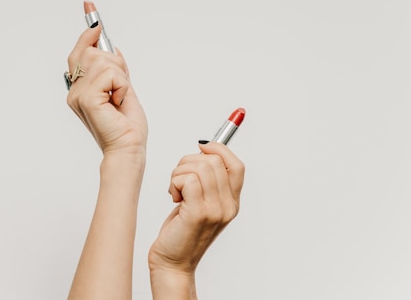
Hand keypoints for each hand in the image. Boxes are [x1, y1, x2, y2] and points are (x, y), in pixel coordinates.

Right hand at [66, 24, 147, 156]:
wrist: (129, 147)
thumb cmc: (126, 125)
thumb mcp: (123, 88)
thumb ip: (114, 69)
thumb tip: (111, 48)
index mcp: (80, 88)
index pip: (80, 51)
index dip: (88, 29)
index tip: (90, 6)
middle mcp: (74, 90)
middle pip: (93, 52)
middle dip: (116, 65)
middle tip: (121, 89)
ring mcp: (77, 94)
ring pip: (103, 60)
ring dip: (121, 77)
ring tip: (119, 98)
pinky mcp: (87, 98)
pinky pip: (110, 73)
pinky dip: (122, 85)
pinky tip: (118, 102)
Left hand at [148, 141, 244, 274]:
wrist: (173, 263)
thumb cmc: (182, 231)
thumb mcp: (201, 204)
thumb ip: (207, 182)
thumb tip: (204, 149)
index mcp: (232, 203)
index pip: (237, 166)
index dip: (220, 149)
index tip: (202, 146)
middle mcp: (228, 206)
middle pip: (213, 161)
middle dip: (188, 162)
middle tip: (178, 179)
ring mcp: (215, 210)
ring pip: (198, 167)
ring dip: (178, 173)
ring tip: (176, 190)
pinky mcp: (198, 213)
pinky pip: (187, 179)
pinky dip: (174, 182)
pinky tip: (174, 197)